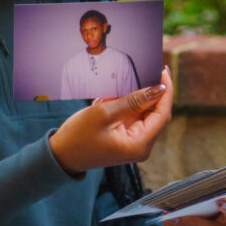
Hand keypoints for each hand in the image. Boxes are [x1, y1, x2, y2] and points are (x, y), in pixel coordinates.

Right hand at [48, 67, 173, 174]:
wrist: (61, 155)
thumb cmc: (78, 137)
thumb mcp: (104, 113)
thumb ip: (133, 101)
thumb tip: (157, 90)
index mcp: (139, 144)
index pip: (163, 114)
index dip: (165, 91)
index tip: (163, 71)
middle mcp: (141, 146)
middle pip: (157, 114)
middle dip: (152, 93)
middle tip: (148, 70)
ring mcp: (134, 142)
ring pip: (145, 114)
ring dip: (137, 99)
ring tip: (124, 87)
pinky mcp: (126, 138)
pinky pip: (134, 117)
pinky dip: (128, 105)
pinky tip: (114, 98)